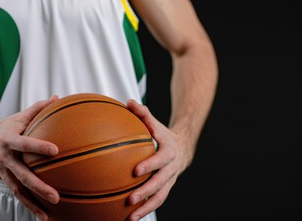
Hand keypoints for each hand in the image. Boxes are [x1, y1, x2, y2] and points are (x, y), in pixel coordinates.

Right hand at [0, 96, 59, 220]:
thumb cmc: (3, 127)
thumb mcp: (18, 116)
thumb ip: (38, 108)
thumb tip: (57, 98)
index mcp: (9, 139)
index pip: (25, 143)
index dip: (39, 147)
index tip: (55, 151)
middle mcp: (5, 158)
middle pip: (22, 174)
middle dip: (39, 186)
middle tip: (56, 196)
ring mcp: (3, 171)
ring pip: (18, 190)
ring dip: (32, 203)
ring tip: (47, 214)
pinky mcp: (3, 179)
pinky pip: (16, 194)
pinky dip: (28, 204)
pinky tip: (41, 213)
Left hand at [127, 99, 195, 220]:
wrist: (182, 147)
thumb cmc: (162, 134)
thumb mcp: (155, 123)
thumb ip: (143, 113)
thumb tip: (128, 102)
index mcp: (169, 151)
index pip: (160, 159)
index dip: (150, 165)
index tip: (135, 171)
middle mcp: (171, 168)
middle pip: (161, 182)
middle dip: (146, 191)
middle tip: (130, 198)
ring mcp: (170, 180)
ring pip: (160, 196)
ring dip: (146, 208)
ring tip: (130, 218)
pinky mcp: (166, 188)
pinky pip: (158, 201)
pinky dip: (146, 209)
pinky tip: (131, 217)